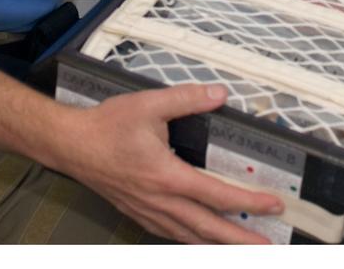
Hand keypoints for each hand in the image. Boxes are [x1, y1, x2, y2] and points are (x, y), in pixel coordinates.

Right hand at [52, 84, 283, 242]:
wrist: (70, 144)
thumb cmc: (105, 127)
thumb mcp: (148, 104)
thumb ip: (187, 99)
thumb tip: (219, 94)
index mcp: (166, 176)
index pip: (217, 195)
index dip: (250, 202)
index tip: (274, 204)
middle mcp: (159, 200)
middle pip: (208, 228)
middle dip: (240, 239)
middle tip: (267, 246)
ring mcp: (147, 211)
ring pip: (189, 237)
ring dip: (217, 245)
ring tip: (240, 249)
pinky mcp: (137, 212)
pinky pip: (169, 234)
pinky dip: (190, 241)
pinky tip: (199, 241)